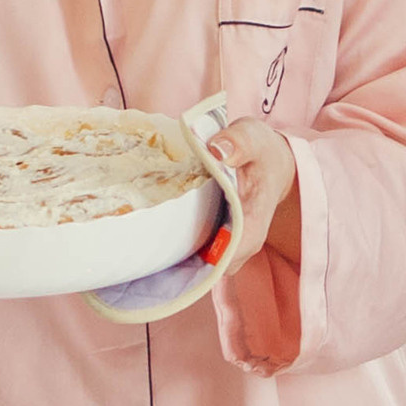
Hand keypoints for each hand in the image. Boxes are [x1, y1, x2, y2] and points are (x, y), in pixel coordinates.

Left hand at [81, 98, 293, 326]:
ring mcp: (227, 246)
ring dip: (167, 254)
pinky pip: (191, 252)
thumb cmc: (263, 151)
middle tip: (133, 241)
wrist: (272, 162)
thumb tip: (217, 150)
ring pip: (194, 263)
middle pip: (202, 268)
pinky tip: (146, 231)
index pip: (223, 259)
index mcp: (252, 226)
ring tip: (134, 236)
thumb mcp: (255, 137)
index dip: (192, 259)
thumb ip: (239, 141)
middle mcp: (240, 245)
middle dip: (169, 261)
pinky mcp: (215, 240)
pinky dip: (170, 244)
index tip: (159, 246)